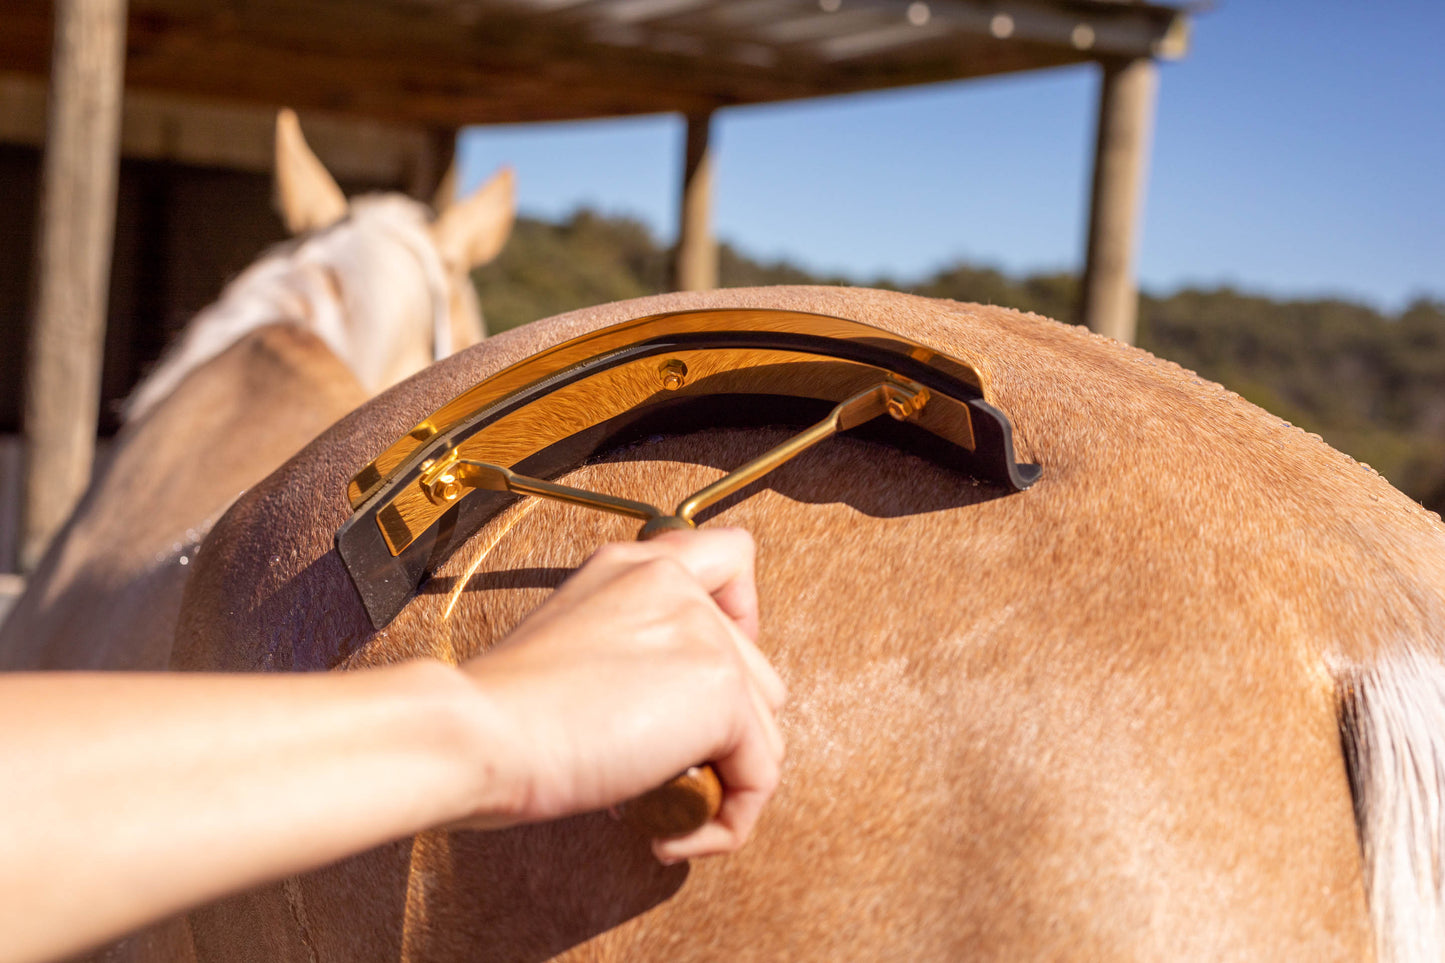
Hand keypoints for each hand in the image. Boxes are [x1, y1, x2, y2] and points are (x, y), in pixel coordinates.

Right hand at [455, 527, 786, 861]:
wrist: (478, 733)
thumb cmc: (501, 711)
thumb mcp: (571, 644)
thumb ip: (632, 648)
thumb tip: (675, 710)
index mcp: (637, 566)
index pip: (731, 558)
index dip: (742, 616)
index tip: (707, 672)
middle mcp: (677, 586)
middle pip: (756, 669)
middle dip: (724, 730)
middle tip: (662, 766)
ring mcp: (704, 635)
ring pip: (765, 728)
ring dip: (724, 779)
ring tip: (664, 806)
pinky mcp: (720, 694)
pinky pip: (760, 777)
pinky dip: (728, 821)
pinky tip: (672, 836)